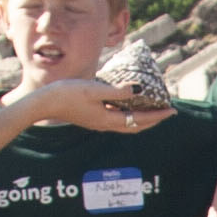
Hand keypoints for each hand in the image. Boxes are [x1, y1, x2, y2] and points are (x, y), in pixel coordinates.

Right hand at [11, 77, 175, 132]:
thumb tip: (138, 89)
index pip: (140, 119)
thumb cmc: (67, 94)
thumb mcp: (94, 89)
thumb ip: (117, 91)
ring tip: (153, 110)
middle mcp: (105, 125)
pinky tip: (128, 106)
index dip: (157, 115)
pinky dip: (128, 115)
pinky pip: (116, 120)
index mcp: (108, 120)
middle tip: (168, 112)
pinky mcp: (92, 118)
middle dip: (153, 120)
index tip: (172, 111)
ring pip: (126, 124)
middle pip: (136, 126)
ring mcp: (98, 123)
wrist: (44, 103)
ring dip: (142, 119)